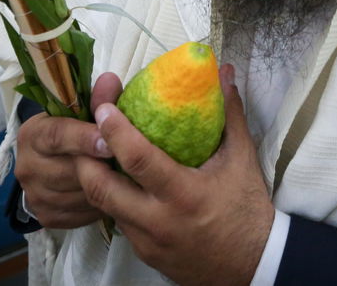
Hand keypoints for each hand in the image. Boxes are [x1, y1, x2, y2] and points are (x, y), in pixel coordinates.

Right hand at [14, 73, 120, 228]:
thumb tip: (110, 81)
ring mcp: (35, 195)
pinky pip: (82, 215)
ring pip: (79, 195)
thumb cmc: (73, 130)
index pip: (56, 136)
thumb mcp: (81, 110)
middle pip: (70, 170)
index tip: (111, 143)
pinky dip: (102, 206)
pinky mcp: (47, 217)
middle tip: (131, 163)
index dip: (85, 139)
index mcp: (33, 134)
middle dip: (102, 166)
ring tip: (128, 177)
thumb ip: (96, 99)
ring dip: (106, 187)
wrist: (49, 163)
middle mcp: (27, 167)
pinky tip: (117, 194)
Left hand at [76, 65, 274, 285]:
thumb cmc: (247, 208)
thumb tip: (224, 73)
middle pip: (102, 188)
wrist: (253, 264)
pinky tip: (118, 183)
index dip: (115, 132)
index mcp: (183, 193)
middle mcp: (158, 220)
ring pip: (104, 208)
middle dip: (85, 159)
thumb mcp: (242, 158)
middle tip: (83, 133)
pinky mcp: (144, 253)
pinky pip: (119, 223)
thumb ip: (230, 113)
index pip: (137, 160)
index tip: (103, 108)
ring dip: (93, 180)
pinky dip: (112, 200)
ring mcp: (147, 241)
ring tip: (92, 155)